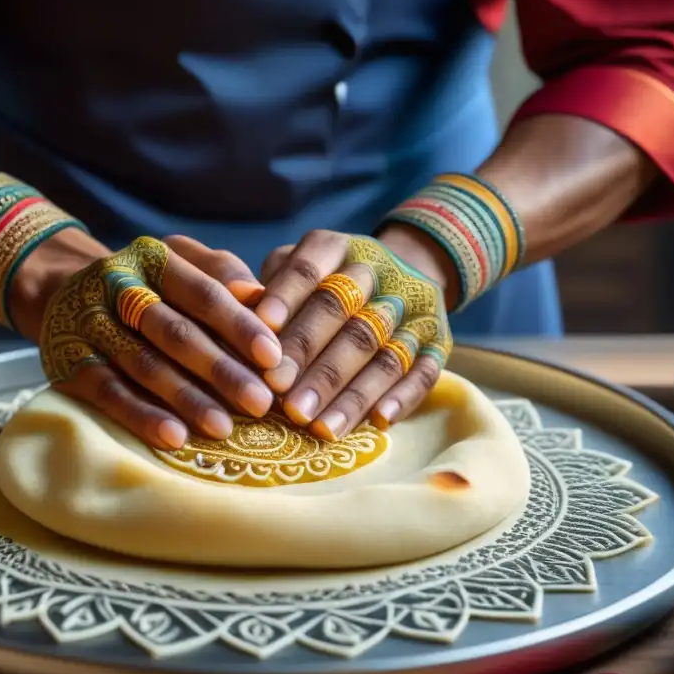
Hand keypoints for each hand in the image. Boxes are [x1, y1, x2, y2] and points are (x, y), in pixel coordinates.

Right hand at [12, 233, 280, 449]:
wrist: (59, 288)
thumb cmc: (147, 284)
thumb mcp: (182, 264)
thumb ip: (222, 274)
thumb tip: (261, 295)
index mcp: (153, 259)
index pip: (201, 292)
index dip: (238, 325)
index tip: (273, 357)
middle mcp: (116, 288)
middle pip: (174, 332)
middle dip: (220, 369)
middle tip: (260, 403)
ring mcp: (89, 326)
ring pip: (143, 366)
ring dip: (186, 399)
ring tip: (224, 428)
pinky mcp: (68, 363)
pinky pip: (108, 393)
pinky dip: (141, 417)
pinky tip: (174, 437)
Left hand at [255, 229, 454, 439]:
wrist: (406, 270)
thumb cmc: (322, 283)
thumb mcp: (292, 271)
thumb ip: (265, 287)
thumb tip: (234, 299)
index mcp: (337, 248)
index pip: (309, 268)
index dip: (285, 298)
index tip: (261, 330)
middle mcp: (379, 271)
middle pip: (345, 315)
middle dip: (310, 356)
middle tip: (279, 393)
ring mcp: (414, 306)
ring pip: (382, 351)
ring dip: (349, 392)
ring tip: (315, 426)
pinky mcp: (439, 339)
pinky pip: (424, 371)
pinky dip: (402, 398)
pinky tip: (377, 423)